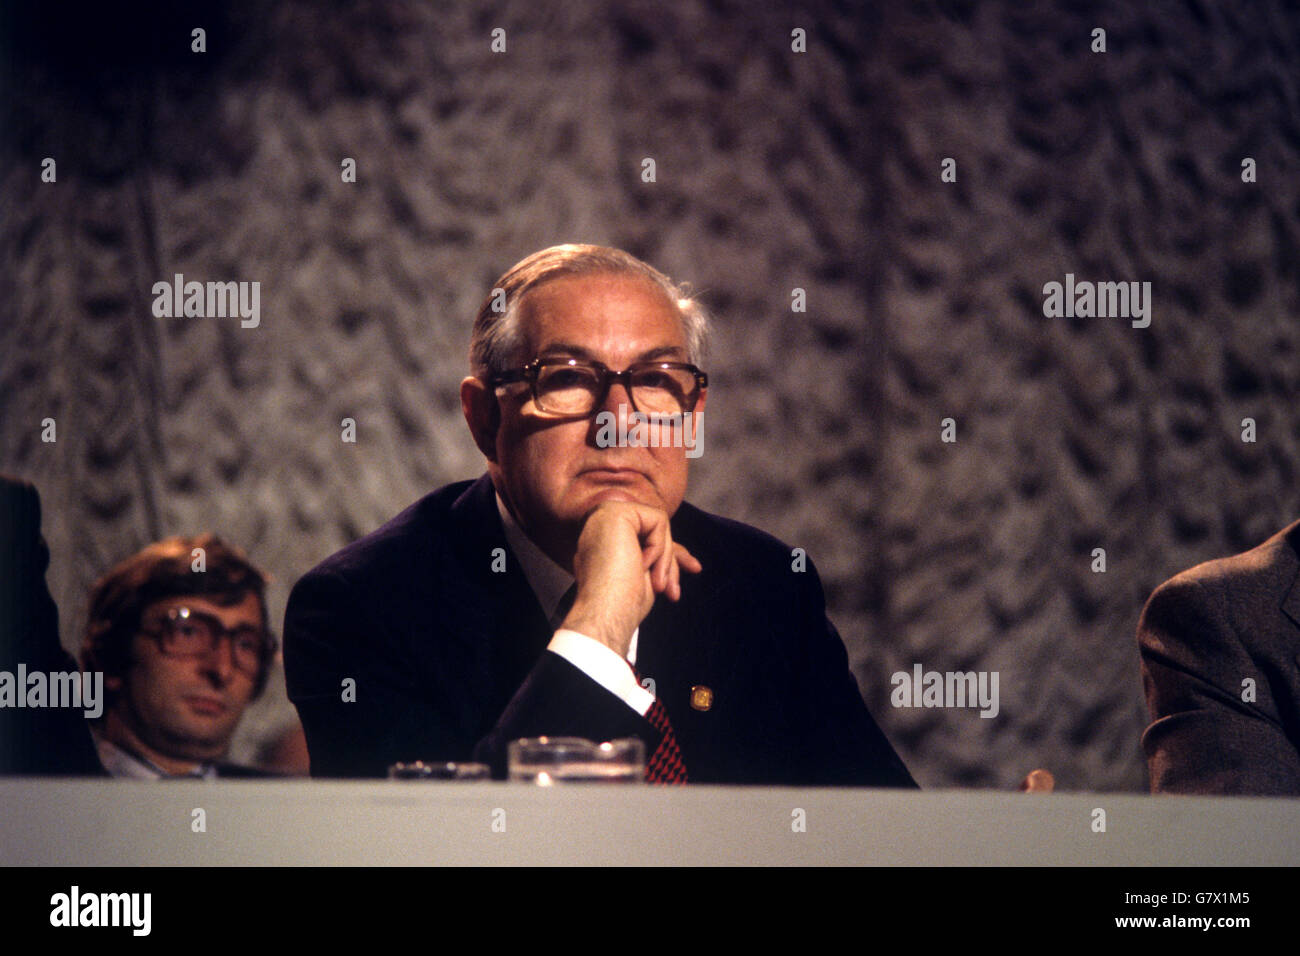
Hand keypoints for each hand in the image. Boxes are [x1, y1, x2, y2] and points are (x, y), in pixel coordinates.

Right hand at [560, 501, 701, 656]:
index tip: (695, 568)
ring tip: (658, 586)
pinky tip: (642, 565)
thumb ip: (656, 559)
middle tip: (674, 592)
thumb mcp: (647, 577)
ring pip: (658, 524)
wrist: (602, 613)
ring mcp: (605, 515)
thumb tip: (684, 558)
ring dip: (665, 558)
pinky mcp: (614, 510)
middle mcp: (600, 525)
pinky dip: (659, 546)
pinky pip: (658, 520)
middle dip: (671, 560)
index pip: (646, 538)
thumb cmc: (620, 604)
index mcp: (602, 542)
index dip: (671, 553)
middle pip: (652, 530)